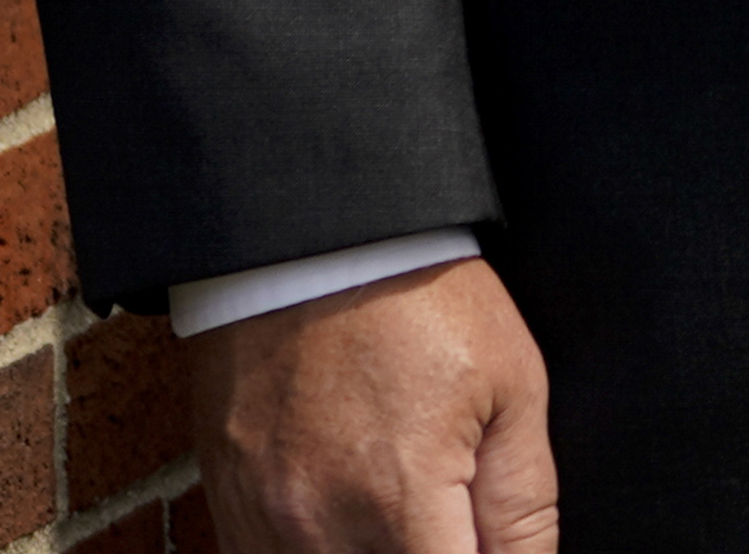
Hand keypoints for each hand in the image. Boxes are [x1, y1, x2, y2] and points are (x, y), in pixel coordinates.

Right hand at [192, 261, 558, 551]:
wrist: (302, 227)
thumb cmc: (414, 293)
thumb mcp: (513, 389)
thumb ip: (524, 511)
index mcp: (398, 501)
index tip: (481, 542)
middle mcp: (317, 521)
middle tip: (444, 521)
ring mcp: (259, 509)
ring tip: (394, 513)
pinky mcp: (224, 487)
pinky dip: (306, 552)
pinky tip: (341, 526)